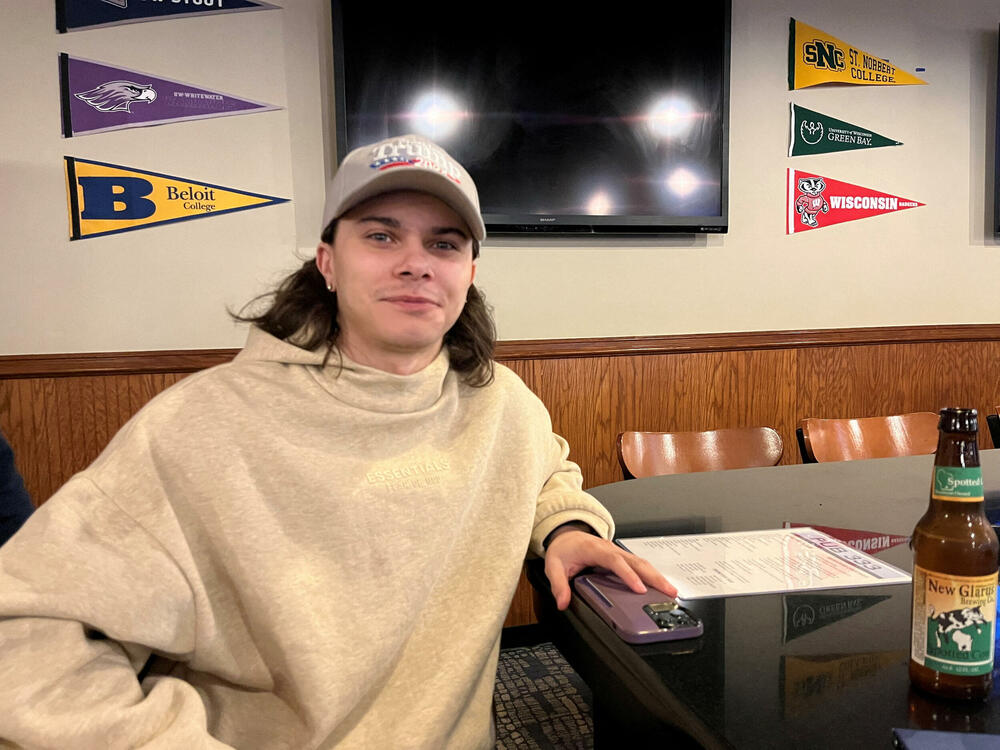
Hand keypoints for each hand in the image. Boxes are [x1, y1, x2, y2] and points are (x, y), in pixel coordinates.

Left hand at [543, 528, 676, 610]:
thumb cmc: (564, 549)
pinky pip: (640, 565)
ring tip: (671, 591)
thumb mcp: (554, 566)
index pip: (615, 562)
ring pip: (642, 563)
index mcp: (595, 550)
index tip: (639, 588)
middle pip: (636, 561)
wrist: (567, 534)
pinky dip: (652, 575)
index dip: (628, 575)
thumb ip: (558, 585)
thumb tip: (562, 602)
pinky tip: (660, 586)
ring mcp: (618, 553)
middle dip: (653, 576)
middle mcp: (610, 549)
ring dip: (657, 576)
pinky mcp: (622, 558)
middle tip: (668, 591)